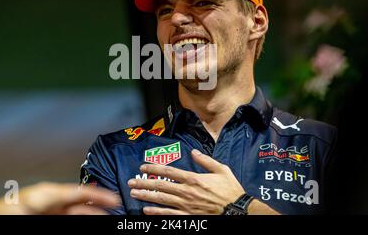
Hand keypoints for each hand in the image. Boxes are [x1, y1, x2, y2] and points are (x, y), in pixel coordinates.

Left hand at [4, 182, 120, 214]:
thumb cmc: (4, 211)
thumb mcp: (37, 205)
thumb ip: (62, 205)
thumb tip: (82, 204)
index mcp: (49, 192)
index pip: (80, 191)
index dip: (99, 194)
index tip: (114, 198)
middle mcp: (50, 198)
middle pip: (81, 202)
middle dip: (98, 206)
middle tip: (114, 211)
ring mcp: (48, 207)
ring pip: (75, 209)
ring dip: (89, 212)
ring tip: (104, 216)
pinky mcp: (45, 214)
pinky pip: (67, 213)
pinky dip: (79, 215)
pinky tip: (86, 217)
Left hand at [127, 149, 243, 214]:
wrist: (238, 210)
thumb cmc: (230, 189)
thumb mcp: (221, 169)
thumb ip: (205, 160)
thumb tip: (193, 152)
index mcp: (193, 178)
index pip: (169, 171)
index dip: (154, 168)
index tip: (143, 166)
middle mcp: (187, 192)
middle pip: (161, 186)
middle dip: (144, 183)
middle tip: (130, 182)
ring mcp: (186, 205)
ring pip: (162, 200)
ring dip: (146, 197)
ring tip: (134, 194)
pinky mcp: (189, 216)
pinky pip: (170, 214)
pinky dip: (157, 213)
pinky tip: (147, 211)